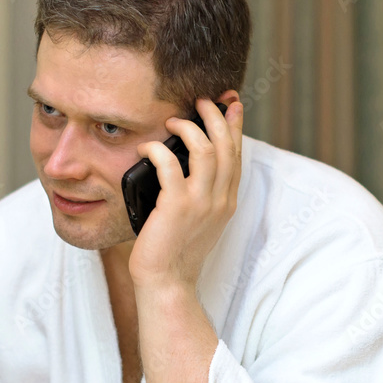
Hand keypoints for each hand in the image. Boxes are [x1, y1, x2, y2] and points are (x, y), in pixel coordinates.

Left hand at [128, 96, 243, 290]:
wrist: (167, 283)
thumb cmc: (175, 251)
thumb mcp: (198, 219)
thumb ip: (202, 193)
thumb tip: (188, 163)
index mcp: (227, 201)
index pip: (236, 154)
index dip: (234, 125)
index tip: (230, 103)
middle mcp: (220, 199)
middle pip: (225, 144)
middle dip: (215, 115)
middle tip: (200, 100)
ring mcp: (200, 202)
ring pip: (205, 149)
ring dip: (188, 127)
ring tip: (171, 121)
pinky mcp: (176, 207)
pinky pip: (169, 165)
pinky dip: (157, 149)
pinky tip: (147, 146)